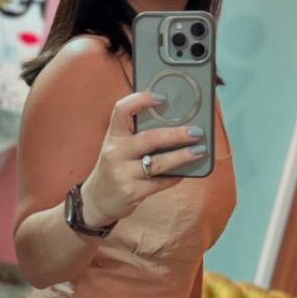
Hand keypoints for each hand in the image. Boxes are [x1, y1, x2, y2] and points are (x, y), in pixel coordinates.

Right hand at [80, 91, 205, 227]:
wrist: (96, 199)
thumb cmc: (113, 167)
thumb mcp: (117, 147)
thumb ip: (136, 135)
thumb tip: (173, 124)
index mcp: (113, 136)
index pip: (122, 110)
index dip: (141, 100)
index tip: (162, 97)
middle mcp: (116, 152)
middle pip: (149, 138)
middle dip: (176, 134)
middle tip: (196, 131)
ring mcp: (123, 174)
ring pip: (158, 162)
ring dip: (182, 156)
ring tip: (199, 150)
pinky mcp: (132, 192)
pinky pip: (160, 182)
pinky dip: (176, 176)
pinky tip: (186, 171)